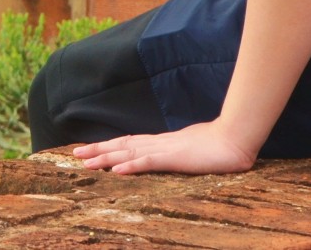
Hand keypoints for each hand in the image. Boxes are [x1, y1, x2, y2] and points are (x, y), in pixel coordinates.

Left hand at [71, 119, 257, 174]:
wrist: (235, 139)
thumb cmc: (217, 146)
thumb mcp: (191, 151)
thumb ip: (176, 153)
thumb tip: (164, 157)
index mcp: (162, 143)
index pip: (129, 143)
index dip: (108, 147)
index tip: (90, 150)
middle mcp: (158, 144)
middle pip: (122, 146)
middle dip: (98, 150)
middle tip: (75, 155)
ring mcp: (165, 150)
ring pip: (129, 154)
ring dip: (106, 158)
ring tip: (86, 163)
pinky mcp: (175, 158)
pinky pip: (149, 162)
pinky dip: (131, 167)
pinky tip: (117, 171)